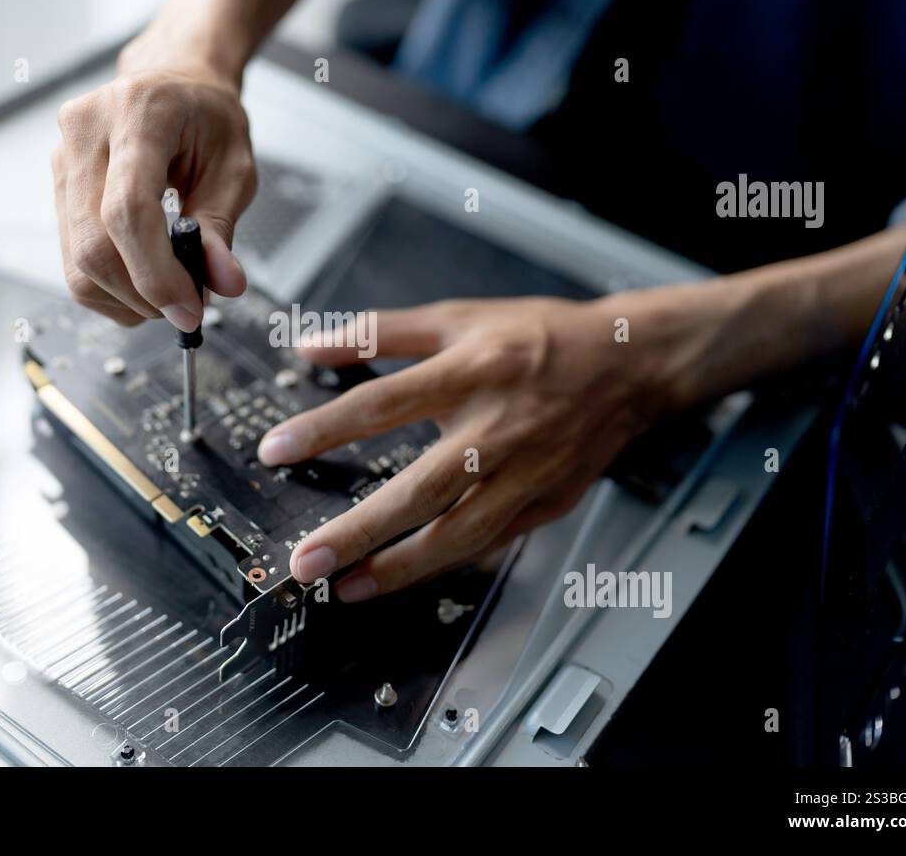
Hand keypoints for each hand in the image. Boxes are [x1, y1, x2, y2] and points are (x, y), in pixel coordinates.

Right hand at [51, 36, 255, 329]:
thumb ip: (223, 227)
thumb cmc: (205, 117)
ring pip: (76, 261)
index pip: (128, 211)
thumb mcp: (234, 166)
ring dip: (123, 298)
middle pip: (93, 245)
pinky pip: (71, 257)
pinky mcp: (56, 184)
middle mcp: (86, 130)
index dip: (155, 273)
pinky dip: (109, 287)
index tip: (188, 308)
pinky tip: (142, 279)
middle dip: (141, 294)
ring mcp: (62, 157)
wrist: (172, 81)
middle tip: (183, 307)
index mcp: (138, 113)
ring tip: (167, 291)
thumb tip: (222, 283)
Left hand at [255, 297, 676, 600]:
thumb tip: (311, 343)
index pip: (382, 403)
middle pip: (419, 489)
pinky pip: (489, 545)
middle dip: (358, 532)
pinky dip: (445, 566)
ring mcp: (525, 474)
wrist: (629, 364)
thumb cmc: (541, 338)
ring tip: (348, 588)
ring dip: (399, 569)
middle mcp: (497, 429)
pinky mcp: (545, 504)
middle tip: (308, 561)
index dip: (325, 429)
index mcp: (470, 373)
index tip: (276, 450)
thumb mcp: (458, 318)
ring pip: (458, 535)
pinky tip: (406, 578)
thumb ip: (380, 332)